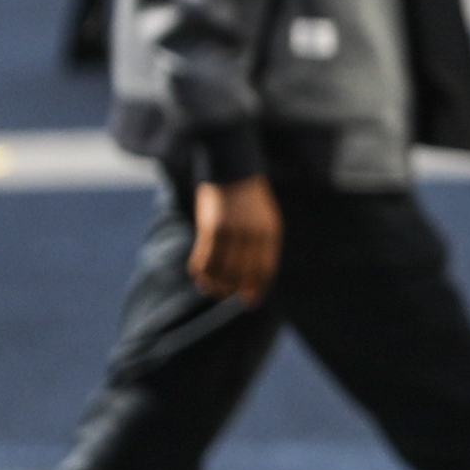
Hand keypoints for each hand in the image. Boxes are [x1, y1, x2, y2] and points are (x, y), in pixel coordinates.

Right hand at [188, 170, 284, 302]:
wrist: (232, 168)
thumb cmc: (249, 196)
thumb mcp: (265, 218)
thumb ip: (261, 244)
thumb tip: (253, 275)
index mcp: (269, 233)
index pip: (265, 270)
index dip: (256, 288)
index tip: (249, 301)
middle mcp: (252, 235)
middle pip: (243, 274)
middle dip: (235, 289)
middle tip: (226, 295)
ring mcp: (231, 232)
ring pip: (222, 271)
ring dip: (216, 284)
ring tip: (212, 289)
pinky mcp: (211, 229)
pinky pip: (205, 259)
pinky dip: (202, 272)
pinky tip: (200, 276)